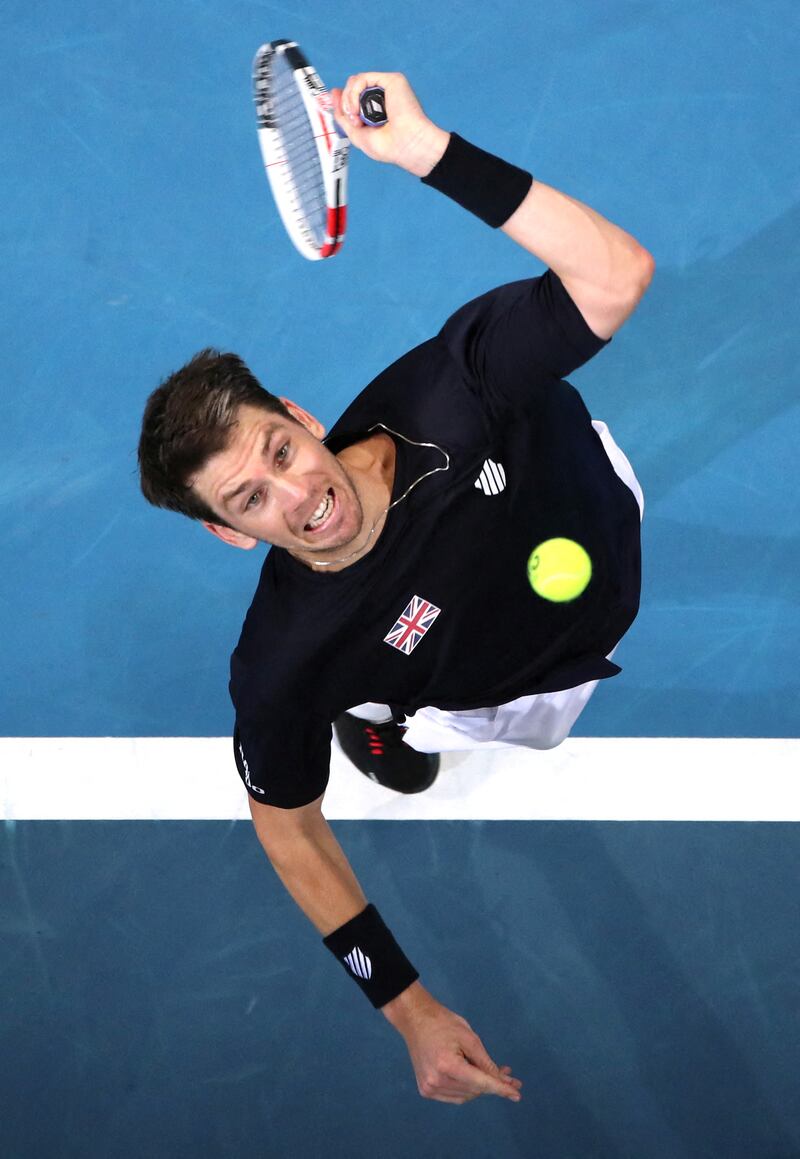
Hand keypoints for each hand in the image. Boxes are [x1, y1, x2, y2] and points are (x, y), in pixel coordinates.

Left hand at [331, 72, 449, 176]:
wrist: (405, 146)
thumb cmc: (388, 146)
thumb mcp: (357, 134)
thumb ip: (343, 116)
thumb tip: (333, 95)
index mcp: (377, 109)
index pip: (354, 96)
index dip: (343, 98)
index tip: (335, 102)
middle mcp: (382, 96)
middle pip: (353, 87)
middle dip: (345, 102)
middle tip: (352, 120)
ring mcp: (387, 88)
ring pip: (356, 81)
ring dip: (349, 99)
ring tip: (355, 116)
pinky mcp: (392, 81)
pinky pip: (363, 78)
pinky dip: (354, 92)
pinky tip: (357, 107)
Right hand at [383, 983, 522, 1104]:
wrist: (415, 1020)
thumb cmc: (444, 1023)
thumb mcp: (469, 1038)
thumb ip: (486, 1063)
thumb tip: (503, 1081)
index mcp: (447, 1065)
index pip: (480, 1083)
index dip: (500, 1089)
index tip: (517, 1095)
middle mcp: (436, 1081)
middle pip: (475, 1090)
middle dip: (492, 1082)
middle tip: (506, 1072)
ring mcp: (429, 1088)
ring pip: (466, 1096)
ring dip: (479, 1086)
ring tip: (488, 1071)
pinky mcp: (426, 1090)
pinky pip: (454, 1096)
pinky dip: (466, 1088)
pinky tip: (470, 1075)